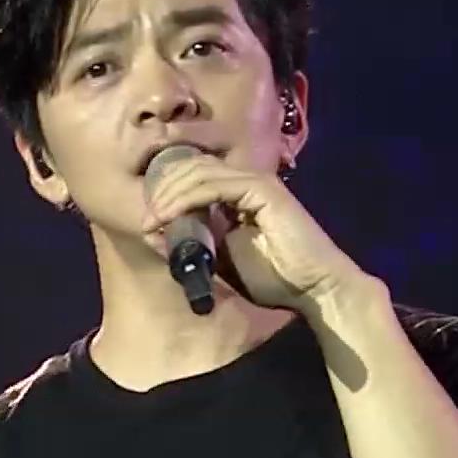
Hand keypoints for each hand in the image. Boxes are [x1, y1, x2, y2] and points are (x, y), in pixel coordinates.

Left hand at [141, 154, 367, 312]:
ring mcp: (255, 182)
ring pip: (198, 172)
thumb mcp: (223, 259)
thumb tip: (159, 234)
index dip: (166, 192)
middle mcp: (246, 181)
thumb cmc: (275, 279)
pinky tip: (169, 215)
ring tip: (151, 218)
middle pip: (191, 168)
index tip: (146, 221)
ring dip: (169, 193)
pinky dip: (187, 198)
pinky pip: (214, 185)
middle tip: (144, 218)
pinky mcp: (263, 190)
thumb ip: (198, 242)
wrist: (314, 289)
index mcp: (238, 194)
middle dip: (162, 189)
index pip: (194, 177)